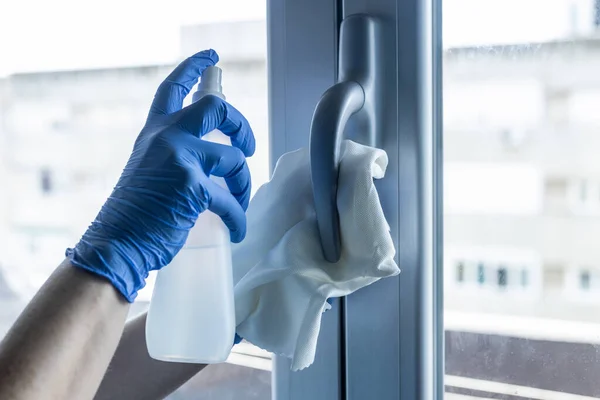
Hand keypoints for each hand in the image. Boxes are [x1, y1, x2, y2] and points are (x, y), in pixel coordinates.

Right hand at [66, 49, 254, 301]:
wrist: (117, 243)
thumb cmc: (134, 213)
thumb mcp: (149, 168)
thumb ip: (172, 154)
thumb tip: (213, 157)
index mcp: (154, 132)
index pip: (173, 89)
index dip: (194, 68)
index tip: (211, 57)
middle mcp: (167, 137)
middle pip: (216, 108)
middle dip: (240, 124)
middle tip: (247, 146)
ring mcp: (180, 158)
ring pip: (233, 158)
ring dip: (242, 183)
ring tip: (238, 202)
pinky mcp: (193, 186)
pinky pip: (230, 199)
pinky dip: (238, 217)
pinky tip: (236, 230)